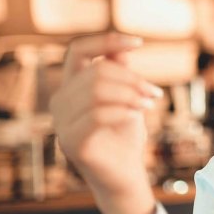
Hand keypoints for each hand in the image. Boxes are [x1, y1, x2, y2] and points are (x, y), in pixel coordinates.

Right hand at [49, 32, 162, 198]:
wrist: (125, 173)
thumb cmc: (125, 132)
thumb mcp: (127, 96)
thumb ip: (120, 72)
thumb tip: (123, 48)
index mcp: (70, 87)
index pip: (77, 50)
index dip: (106, 40)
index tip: (139, 42)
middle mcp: (60, 103)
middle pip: (95, 71)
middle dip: (131, 78)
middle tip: (154, 93)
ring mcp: (61, 124)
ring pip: (96, 91)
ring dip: (130, 94)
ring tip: (149, 103)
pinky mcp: (71, 143)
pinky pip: (97, 115)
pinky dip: (122, 111)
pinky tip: (137, 115)